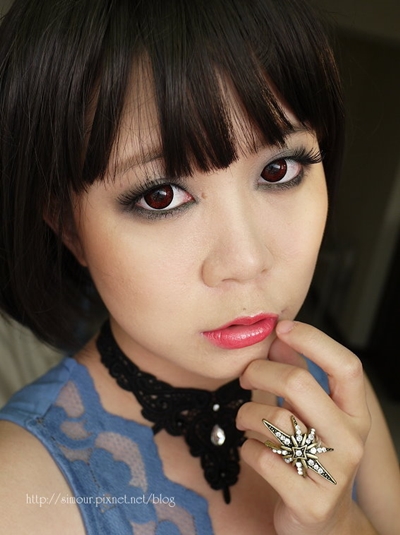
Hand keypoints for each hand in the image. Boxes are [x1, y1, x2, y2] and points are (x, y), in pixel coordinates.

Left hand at [236, 320, 374, 534]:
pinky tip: (253, 450)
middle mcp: (351, 441)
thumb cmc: (313, 454)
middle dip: (260, 371)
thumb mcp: (313, 414)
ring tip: (245, 420)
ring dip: (247, 414)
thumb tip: (280, 337)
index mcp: (356, 414)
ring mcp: (333, 474)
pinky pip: (261, 457)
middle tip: (245, 376)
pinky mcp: (309, 502)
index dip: (313, 340)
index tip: (283, 328)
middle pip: (299, 383)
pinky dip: (247, 448)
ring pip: (275, 419)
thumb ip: (298, 374)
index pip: (346, 366)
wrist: (324, 524)